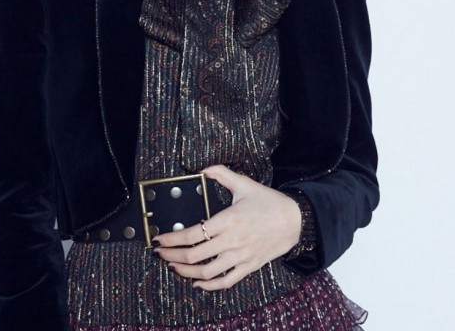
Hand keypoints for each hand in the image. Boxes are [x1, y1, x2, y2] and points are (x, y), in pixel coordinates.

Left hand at [152, 164, 301, 290]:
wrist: (294, 220)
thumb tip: (204, 169)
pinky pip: (226, 281)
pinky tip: (197, 282)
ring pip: (207, 272)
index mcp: (228, 220)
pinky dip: (209, 285)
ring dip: (186, 272)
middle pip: (195, 256)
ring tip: (173, 267)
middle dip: (173, 257)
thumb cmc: (269, 202)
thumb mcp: (245, 184)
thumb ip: (222, 174)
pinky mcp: (248, 267)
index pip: (193, 234)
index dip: (173, 240)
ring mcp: (240, 256)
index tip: (160, 240)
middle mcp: (231, 241)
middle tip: (160, 254)